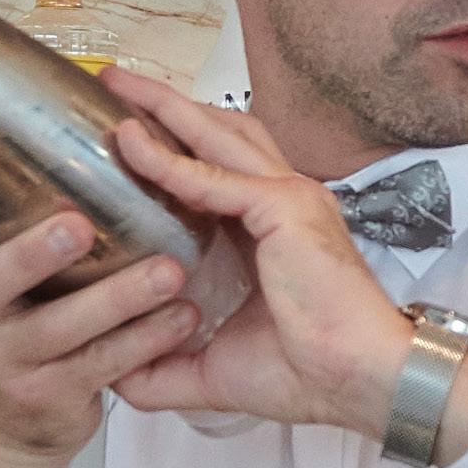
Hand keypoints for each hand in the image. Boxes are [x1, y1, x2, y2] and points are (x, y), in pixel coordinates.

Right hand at [0, 138, 207, 467]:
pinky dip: (148, 341)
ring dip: (119, 299)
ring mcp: (13, 363)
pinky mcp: (53, 398)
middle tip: (76, 224)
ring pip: (64, 329)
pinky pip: (106, 367)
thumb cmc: (25, 334)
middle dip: (32, 253)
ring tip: (169, 270)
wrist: (18, 433)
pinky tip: (185, 315)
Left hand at [96, 70, 425, 441]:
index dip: (171, 144)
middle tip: (111, 84)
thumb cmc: (304, 374)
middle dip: (161, 105)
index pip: (215, 166)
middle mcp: (282, 200)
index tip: (121, 134)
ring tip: (116, 87)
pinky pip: (213, 177)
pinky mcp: (284, 207)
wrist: (355, 383)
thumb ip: (164, 369)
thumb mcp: (213, 370)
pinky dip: (168, 159)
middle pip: (215, 133)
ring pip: (215, 135)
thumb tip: (113, 378)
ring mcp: (287, 196)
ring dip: (163, 108)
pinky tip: (131, 144)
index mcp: (269, 229)